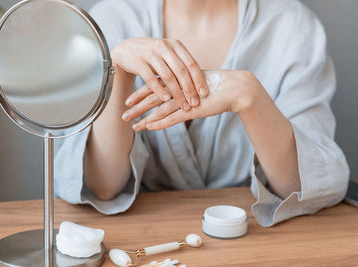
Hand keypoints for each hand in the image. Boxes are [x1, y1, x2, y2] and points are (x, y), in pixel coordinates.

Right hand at [112, 37, 208, 112]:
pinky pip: (151, 79)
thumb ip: (182, 63)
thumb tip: (202, 81)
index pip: (191, 64)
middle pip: (181, 71)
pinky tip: (166, 100)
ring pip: (168, 76)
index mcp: (175, 45)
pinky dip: (159, 90)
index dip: (199, 79)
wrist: (126, 49)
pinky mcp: (138, 62)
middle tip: (195, 103)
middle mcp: (164, 47)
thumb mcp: (169, 54)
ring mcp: (150, 54)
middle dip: (189, 89)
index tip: (205, 94)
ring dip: (177, 93)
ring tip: (183, 105)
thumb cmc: (153, 56)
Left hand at [123, 70, 263, 130]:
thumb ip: (183, 89)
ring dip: (144, 117)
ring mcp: (184, 99)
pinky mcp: (192, 109)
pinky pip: (172, 118)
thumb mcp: (194, 86)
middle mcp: (178, 88)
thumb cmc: (215, 87)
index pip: (153, 86)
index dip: (139, 94)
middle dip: (136, 107)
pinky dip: (159, 122)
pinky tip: (148, 127)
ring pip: (158, 109)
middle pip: (151, 98)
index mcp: (177, 80)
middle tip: (123, 116)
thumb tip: (174, 93)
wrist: (234, 88)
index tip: (127, 101)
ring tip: (132, 125)